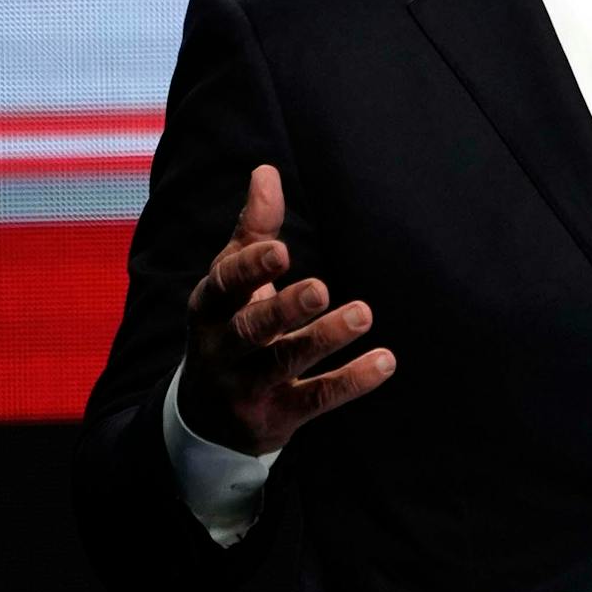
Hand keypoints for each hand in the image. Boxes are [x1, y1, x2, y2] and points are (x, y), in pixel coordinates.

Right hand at [178, 164, 394, 455]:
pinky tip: (386, 360)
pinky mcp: (276, 418)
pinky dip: (350, 381)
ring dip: (323, 339)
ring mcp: (246, 388)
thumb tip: (266, 171)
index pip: (224, 286)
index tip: (280, 249)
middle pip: (251, 329)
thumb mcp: (233, 283)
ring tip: (362, 314)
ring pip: (283, 363)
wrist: (206, 419)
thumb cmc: (229, 327)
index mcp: (210, 308)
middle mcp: (221, 349)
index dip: (250, 268)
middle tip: (321, 288)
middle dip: (284, 308)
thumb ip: (253, 231)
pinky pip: (315, 398)